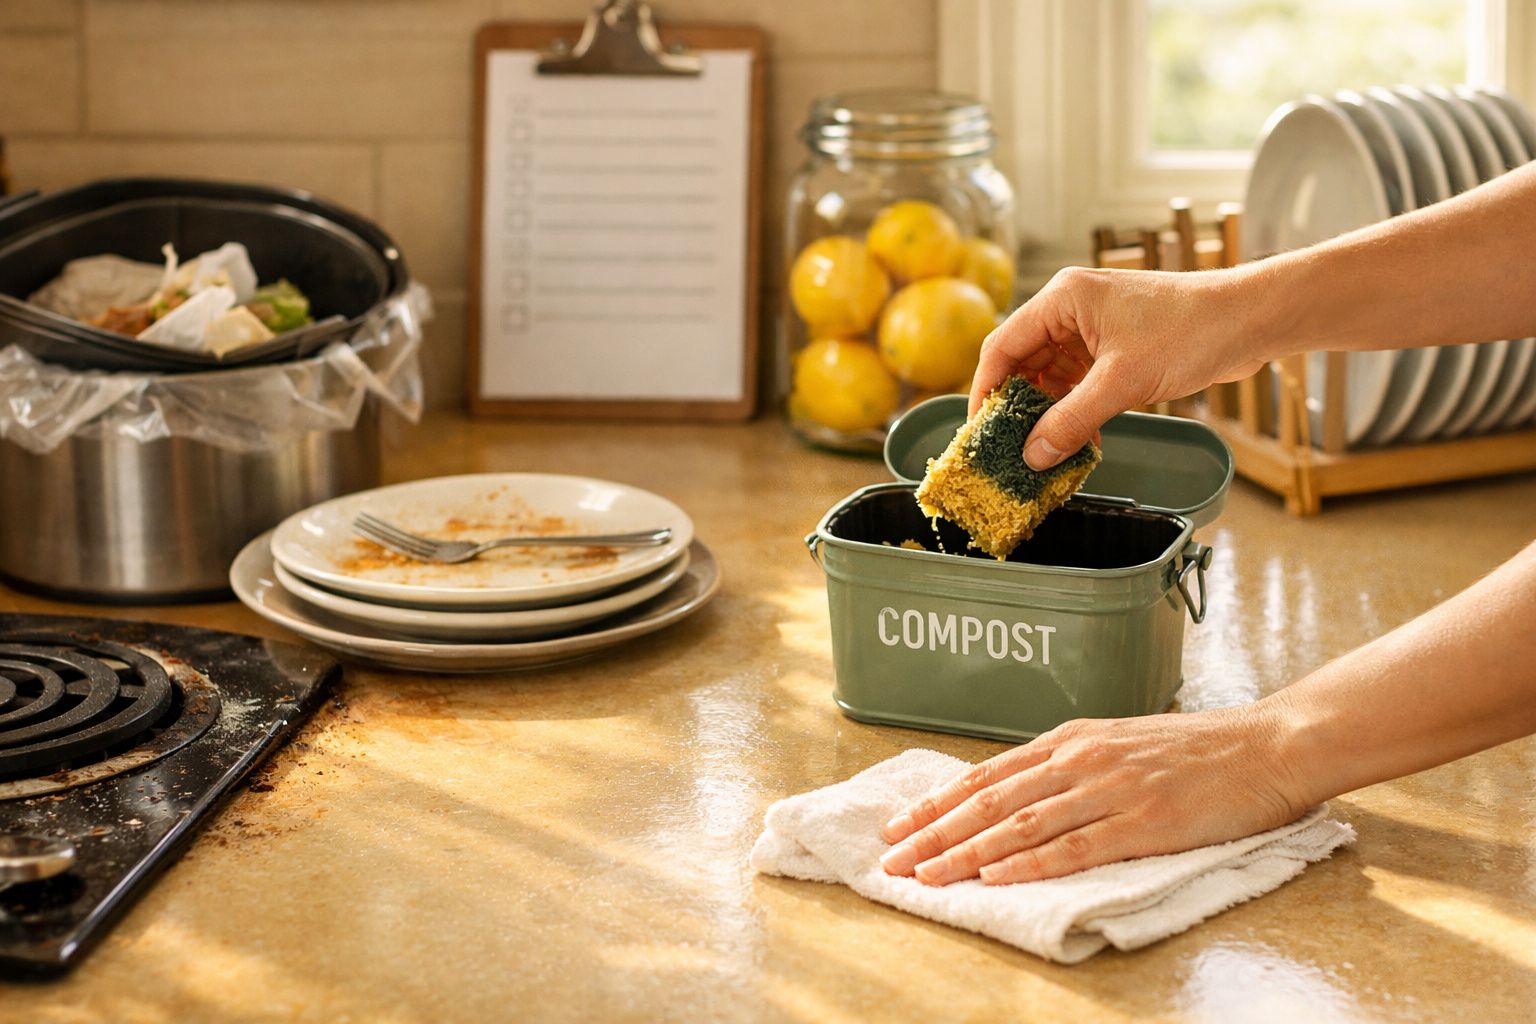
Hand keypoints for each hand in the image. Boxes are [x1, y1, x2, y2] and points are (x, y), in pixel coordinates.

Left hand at [878, 708, 1308, 884]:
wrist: (1267, 744)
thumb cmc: (1198, 749)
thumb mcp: (1120, 743)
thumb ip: (1071, 766)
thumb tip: (1021, 793)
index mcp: (1071, 740)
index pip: (987, 774)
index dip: (937, 802)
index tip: (898, 825)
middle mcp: (1079, 759)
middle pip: (989, 801)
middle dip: (933, 832)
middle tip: (891, 858)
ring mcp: (1109, 789)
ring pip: (1019, 825)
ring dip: (965, 853)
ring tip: (925, 876)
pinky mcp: (1143, 821)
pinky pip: (1073, 847)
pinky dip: (1028, 862)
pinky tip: (995, 876)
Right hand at [970, 266, 1273, 468]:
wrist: (1251, 320)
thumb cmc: (1192, 330)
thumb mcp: (1123, 382)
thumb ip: (1072, 420)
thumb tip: (1033, 456)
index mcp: (1063, 298)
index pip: (1002, 346)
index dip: (986, 391)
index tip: (979, 432)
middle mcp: (1071, 309)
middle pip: (1023, 363)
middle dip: (1017, 408)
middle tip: (1009, 450)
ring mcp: (1094, 329)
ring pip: (1051, 378)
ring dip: (1048, 415)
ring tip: (1043, 453)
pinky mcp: (1115, 348)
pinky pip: (1079, 384)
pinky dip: (1075, 412)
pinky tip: (1079, 442)